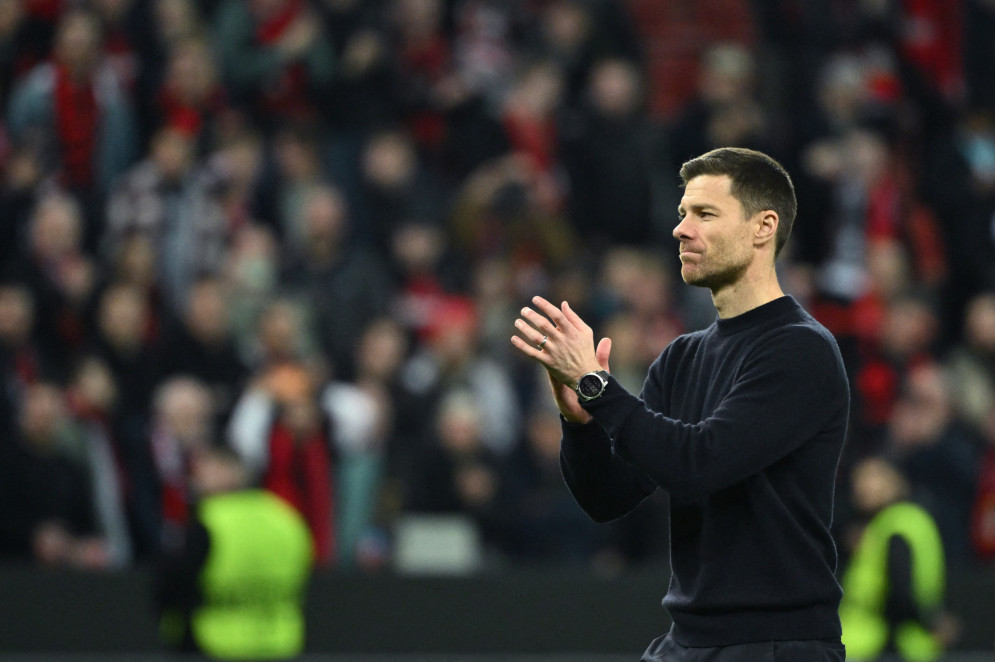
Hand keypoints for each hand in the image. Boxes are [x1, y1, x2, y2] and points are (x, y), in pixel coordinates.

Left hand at [511, 296, 610, 422]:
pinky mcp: (548, 363)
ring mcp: (554, 352)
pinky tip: (513, 338)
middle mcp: (562, 341)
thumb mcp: (585, 332)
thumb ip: (573, 317)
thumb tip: (563, 303)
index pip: (556, 315)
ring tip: (517, 322)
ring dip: (524, 328)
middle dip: (531, 315)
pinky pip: (532, 353)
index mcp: (572, 332)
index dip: (545, 305)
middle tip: (523, 310)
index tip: (535, 299)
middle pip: (543, 325)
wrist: (586, 376)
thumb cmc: (586, 351)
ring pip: (535, 338)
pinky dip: (521, 346)